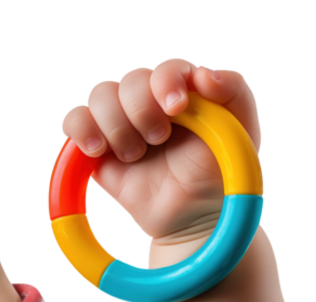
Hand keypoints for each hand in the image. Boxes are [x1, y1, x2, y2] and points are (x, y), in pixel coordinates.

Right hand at [58, 58, 261, 268]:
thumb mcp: (242, 133)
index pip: (167, 68)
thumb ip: (235, 93)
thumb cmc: (219, 174)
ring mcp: (120, 120)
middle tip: (158, 140)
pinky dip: (81, 129)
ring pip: (99, 94)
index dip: (166, 82)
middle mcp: (149, 99)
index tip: (176, 108)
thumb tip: (204, 73)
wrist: (194, 219)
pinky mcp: (95, 144)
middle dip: (142, 110)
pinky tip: (98, 150)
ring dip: (116, 124)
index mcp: (183, 90)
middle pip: (130, 80)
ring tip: (134, 154)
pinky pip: (73, 120)